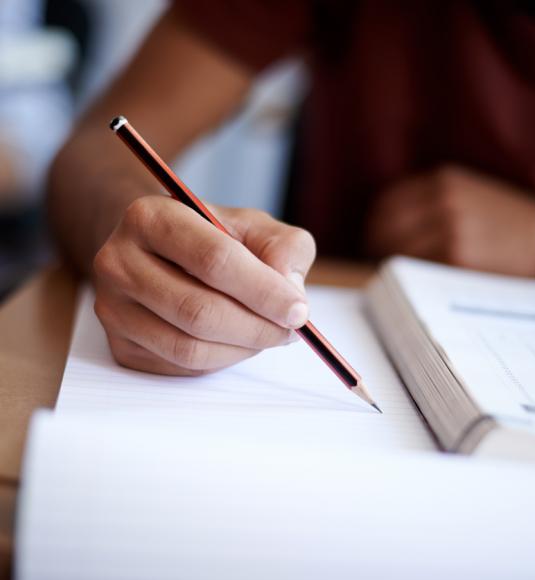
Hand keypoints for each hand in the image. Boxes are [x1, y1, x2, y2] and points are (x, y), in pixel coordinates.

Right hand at [93, 196, 315, 374]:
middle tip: (291, 330)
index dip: (263, 291)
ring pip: (189, 347)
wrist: (159, 251)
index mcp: (151, 217)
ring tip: (268, 334)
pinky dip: (221, 359)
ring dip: (242, 348)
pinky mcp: (120, 344)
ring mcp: (113, 307)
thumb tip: (290, 291)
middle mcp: (119, 261)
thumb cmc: (210, 237)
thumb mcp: (253, 226)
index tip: (299, 311)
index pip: (213, 260)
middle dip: (257, 327)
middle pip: (199, 311)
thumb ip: (283, 247)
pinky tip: (236, 340)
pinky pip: (181, 366)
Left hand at [366, 165, 534, 276]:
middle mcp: (442, 200)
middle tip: (377, 262)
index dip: (373, 226)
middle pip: (384, 228)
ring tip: (394, 273)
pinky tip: (412, 281)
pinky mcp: (456, 257)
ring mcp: (449, 228)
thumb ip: (428, 201)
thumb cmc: (505, 221)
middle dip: (375, 246)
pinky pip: (415, 268)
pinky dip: (407, 276)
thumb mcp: (467, 192)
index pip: (384, 204)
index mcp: (442, 180)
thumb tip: (384, 227)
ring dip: (389, 264)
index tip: (372, 240)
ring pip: (396, 250)